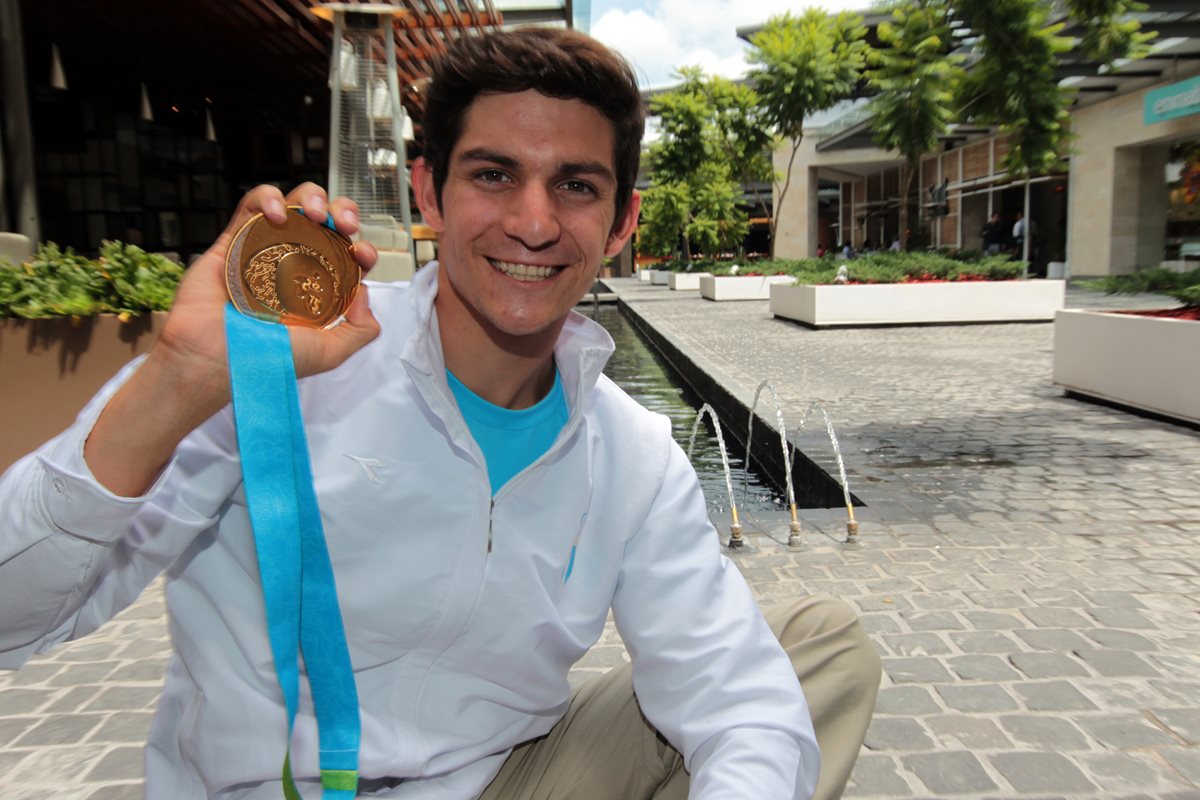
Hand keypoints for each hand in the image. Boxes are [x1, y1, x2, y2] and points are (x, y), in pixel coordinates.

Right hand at [84, 184, 380, 495]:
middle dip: (341, 210)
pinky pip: (251, 205)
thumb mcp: (330, 353)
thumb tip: (364, 289)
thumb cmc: (270, 359)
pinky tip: (277, 214)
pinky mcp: (234, 238)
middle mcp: (292, 264)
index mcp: (317, 287)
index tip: (361, 253)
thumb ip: (360, 329)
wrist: (216, 357)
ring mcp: (264, 249)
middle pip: (324, 221)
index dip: (360, 246)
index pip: (346, 254)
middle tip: (342, 224)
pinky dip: (267, 197)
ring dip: (309, 197)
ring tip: (313, 214)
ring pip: (292, 204)